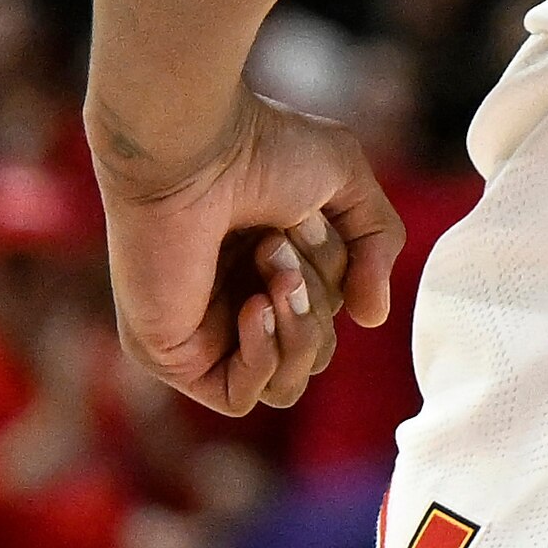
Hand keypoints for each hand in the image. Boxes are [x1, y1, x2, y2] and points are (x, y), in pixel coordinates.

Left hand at [92, 87, 403, 418]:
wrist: (191, 152)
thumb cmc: (262, 149)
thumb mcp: (348, 182)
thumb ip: (375, 247)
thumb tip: (372, 319)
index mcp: (269, 268)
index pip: (329, 318)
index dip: (335, 281)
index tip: (304, 220)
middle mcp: (234, 305)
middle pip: (315, 355)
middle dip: (317, 301)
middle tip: (278, 244)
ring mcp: (203, 335)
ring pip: (285, 385)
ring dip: (298, 331)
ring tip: (269, 272)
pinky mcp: (172, 356)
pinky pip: (239, 398)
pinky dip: (262, 359)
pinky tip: (253, 309)